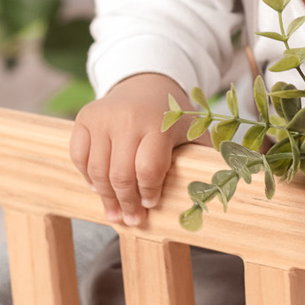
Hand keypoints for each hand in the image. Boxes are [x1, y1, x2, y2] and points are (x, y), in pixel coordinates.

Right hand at [70, 72, 196, 225]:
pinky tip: (98, 188)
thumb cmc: (171, 118)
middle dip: (126, 203)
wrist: (145, 84)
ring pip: (97, 170)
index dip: (148, 192)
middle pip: (120, 174)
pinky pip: (79, 157)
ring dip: (106, 197)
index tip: (151, 204)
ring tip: (115, 213)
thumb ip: (207, 157)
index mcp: (157, 123)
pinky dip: (87, 176)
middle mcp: (127, 118)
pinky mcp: (84, 118)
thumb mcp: (193, 132)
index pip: (148, 169)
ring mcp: (102, 118)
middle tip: (132, 220)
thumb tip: (226, 188)